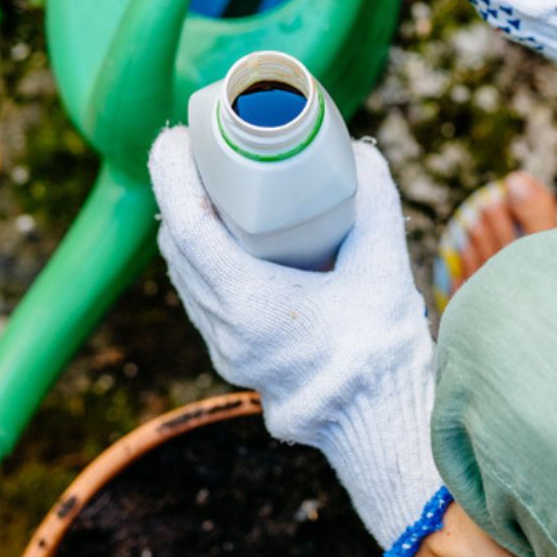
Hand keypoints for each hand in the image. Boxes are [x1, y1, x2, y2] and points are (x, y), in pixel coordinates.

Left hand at [149, 129, 449, 556]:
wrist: (379, 418)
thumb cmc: (380, 347)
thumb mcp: (384, 264)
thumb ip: (374, 203)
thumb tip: (361, 154)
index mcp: (248, 303)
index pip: (187, 227)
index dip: (172, 176)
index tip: (177, 138)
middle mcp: (224, 327)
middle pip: (177, 246)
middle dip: (179, 191)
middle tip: (202, 151)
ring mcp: (225, 347)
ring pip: (184, 273)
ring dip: (189, 225)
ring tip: (213, 187)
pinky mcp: (235, 357)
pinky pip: (201, 295)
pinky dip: (204, 257)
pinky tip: (228, 238)